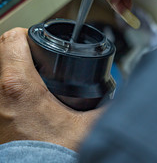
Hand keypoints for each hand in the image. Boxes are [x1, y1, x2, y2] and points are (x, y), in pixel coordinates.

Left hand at [0, 28, 100, 150]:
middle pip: (1, 48)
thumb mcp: (85, 128)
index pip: (12, 38)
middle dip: (19, 47)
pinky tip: (24, 88)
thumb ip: (103, 109)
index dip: (26, 34)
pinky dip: (8, 78)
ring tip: (30, 69)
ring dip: (12, 61)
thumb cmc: (50, 156)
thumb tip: (116, 99)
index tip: (37, 41)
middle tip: (35, 54)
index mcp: (18, 85)